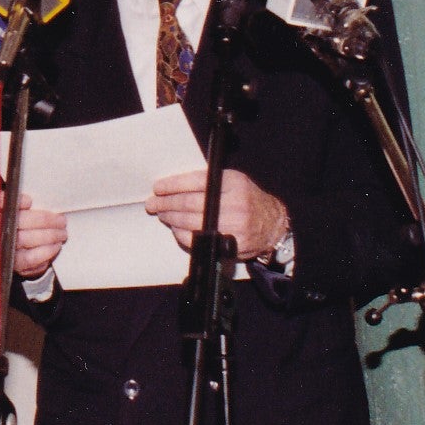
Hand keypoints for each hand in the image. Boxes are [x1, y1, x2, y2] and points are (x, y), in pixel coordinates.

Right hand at [10, 191, 68, 277]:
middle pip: (19, 221)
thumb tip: (31, 201)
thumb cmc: (28, 228)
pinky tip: (56, 246)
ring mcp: (5, 248)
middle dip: (44, 220)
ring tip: (62, 234)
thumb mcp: (28, 213)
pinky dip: (46, 251)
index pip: (3, 203)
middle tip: (61, 221)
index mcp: (0, 213)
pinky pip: (30, 258)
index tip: (30, 201)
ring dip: (49, 236)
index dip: (15, 202)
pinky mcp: (15, 264)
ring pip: (25, 239)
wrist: (24, 253)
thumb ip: (28, 204)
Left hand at [146, 168, 287, 259]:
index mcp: (233, 183)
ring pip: (190, 222)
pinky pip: (196, 239)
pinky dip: (181, 234)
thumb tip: (173, 186)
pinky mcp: (229, 242)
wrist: (272, 225)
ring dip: (170, 218)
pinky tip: (176, 228)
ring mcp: (233, 225)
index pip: (194, 182)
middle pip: (188, 203)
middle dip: (166, 203)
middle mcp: (234, 203)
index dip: (172, 185)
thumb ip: (208, 182)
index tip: (158, 188)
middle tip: (153, 203)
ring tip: (162, 214)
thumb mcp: (234, 182)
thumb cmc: (248, 200)